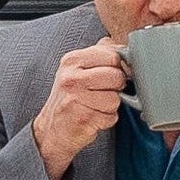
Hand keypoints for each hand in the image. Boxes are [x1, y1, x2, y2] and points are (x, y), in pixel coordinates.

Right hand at [31, 38, 133, 177]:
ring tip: (95, 106)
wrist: (52, 129)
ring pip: (115, 98)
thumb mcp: (78, 69)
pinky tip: (93, 117)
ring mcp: (75, 98)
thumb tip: (126, 49)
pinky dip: (106, 120)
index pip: (112, 55)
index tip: (111, 75)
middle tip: (102, 92)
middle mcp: (71, 77)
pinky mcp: (82, 118)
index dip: (118, 67)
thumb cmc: (71, 97)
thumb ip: (100, 55)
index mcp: (72, 60)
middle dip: (116, 88)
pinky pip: (111, 116)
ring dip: (111, 106)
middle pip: (116, 76)